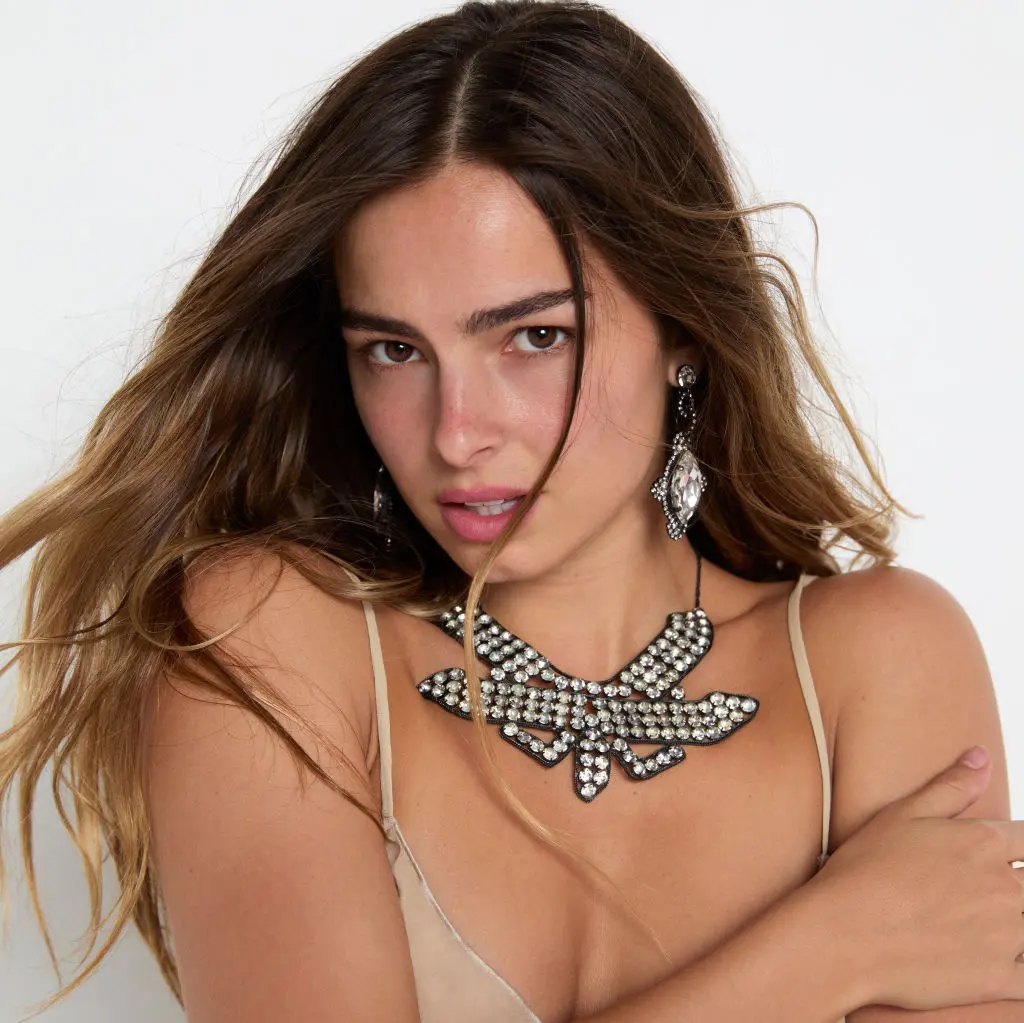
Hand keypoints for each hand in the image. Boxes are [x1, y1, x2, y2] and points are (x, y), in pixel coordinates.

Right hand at [812, 746, 1023, 1009]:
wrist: (843, 933)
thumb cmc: (865, 870)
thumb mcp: (902, 814)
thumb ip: (950, 786)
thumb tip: (982, 755)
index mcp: (983, 843)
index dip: (1021, 845)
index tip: (1009, 855)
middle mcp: (1004, 887)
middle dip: (1019, 887)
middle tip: (980, 895)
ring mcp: (1006, 936)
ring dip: (1019, 926)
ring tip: (990, 925)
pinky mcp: (999, 978)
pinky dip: (1022, 969)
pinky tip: (1004, 964)